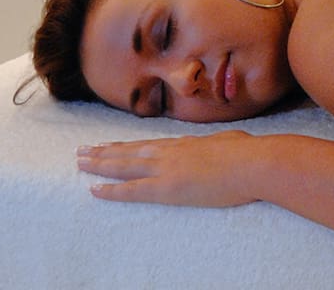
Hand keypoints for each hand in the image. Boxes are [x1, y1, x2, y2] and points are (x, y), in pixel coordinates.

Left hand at [77, 132, 261, 207]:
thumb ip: (220, 145)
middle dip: (103, 152)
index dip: (125, 146)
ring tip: (80, 162)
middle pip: (129, 152)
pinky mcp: (167, 187)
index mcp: (185, 143)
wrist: (253, 163)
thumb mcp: (231, 143)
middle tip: (81, 150)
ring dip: (99, 164)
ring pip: (123, 165)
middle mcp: (169, 152)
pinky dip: (111, 190)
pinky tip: (94, 190)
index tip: (108, 145)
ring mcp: (166, 168)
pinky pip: (131, 189)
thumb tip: (226, 144)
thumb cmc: (249, 154)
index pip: (147, 145)